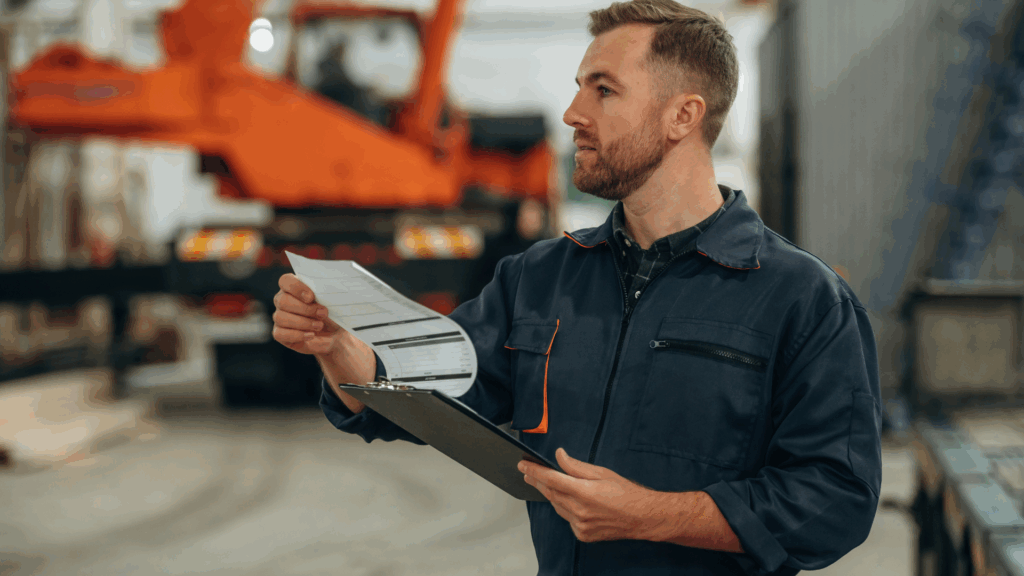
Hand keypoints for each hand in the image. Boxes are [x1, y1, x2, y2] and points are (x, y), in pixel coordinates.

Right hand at [272, 273, 342, 355]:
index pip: (285, 281)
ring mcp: (280, 317)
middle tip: (322, 313)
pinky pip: (280, 334)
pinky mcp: (280, 334)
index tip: (311, 297)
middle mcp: (283, 300)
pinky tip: (311, 335)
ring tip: (319, 326)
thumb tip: (321, 293)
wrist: (335, 334)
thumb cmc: (332, 313)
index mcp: (294, 287)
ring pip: (281, 317)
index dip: (296, 288)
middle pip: (282, 301)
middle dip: (305, 308)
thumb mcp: (332, 302)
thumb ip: (325, 293)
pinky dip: (297, 335)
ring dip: (303, 323)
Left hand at [519, 448, 664, 542]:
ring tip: (547, 483)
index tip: (523, 465)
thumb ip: (576, 466)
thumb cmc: (626, 493)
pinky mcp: (583, 534)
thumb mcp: (601, 473)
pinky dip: (565, 508)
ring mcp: (580, 525)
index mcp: (584, 492)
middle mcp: (580, 511)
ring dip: (551, 494)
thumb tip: (559, 456)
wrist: (642, 517)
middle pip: (550, 493)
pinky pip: (567, 519)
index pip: (551, 479)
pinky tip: (570, 501)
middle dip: (537, 481)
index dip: (534, 471)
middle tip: (528, 472)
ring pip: (557, 507)